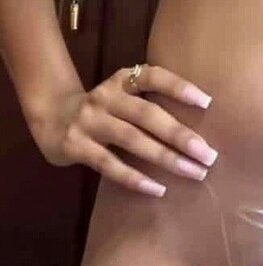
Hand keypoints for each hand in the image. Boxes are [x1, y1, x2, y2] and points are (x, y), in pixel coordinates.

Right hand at [30, 64, 218, 196]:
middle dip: (180, 135)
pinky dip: (135, 178)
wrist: (51, 118)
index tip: (207, 102)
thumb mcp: (122, 97)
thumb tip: (196, 131)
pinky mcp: (76, 145)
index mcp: (122, 80)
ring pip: (132, 139)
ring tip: (193, 172)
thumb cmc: (102, 110)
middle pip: (148, 114)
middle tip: (208, 154)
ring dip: (165, 157)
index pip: (153, 76)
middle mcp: (106, 96)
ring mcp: (89, 120)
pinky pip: (109, 163)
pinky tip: (158, 189)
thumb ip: (148, 104)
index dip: (179, 86)